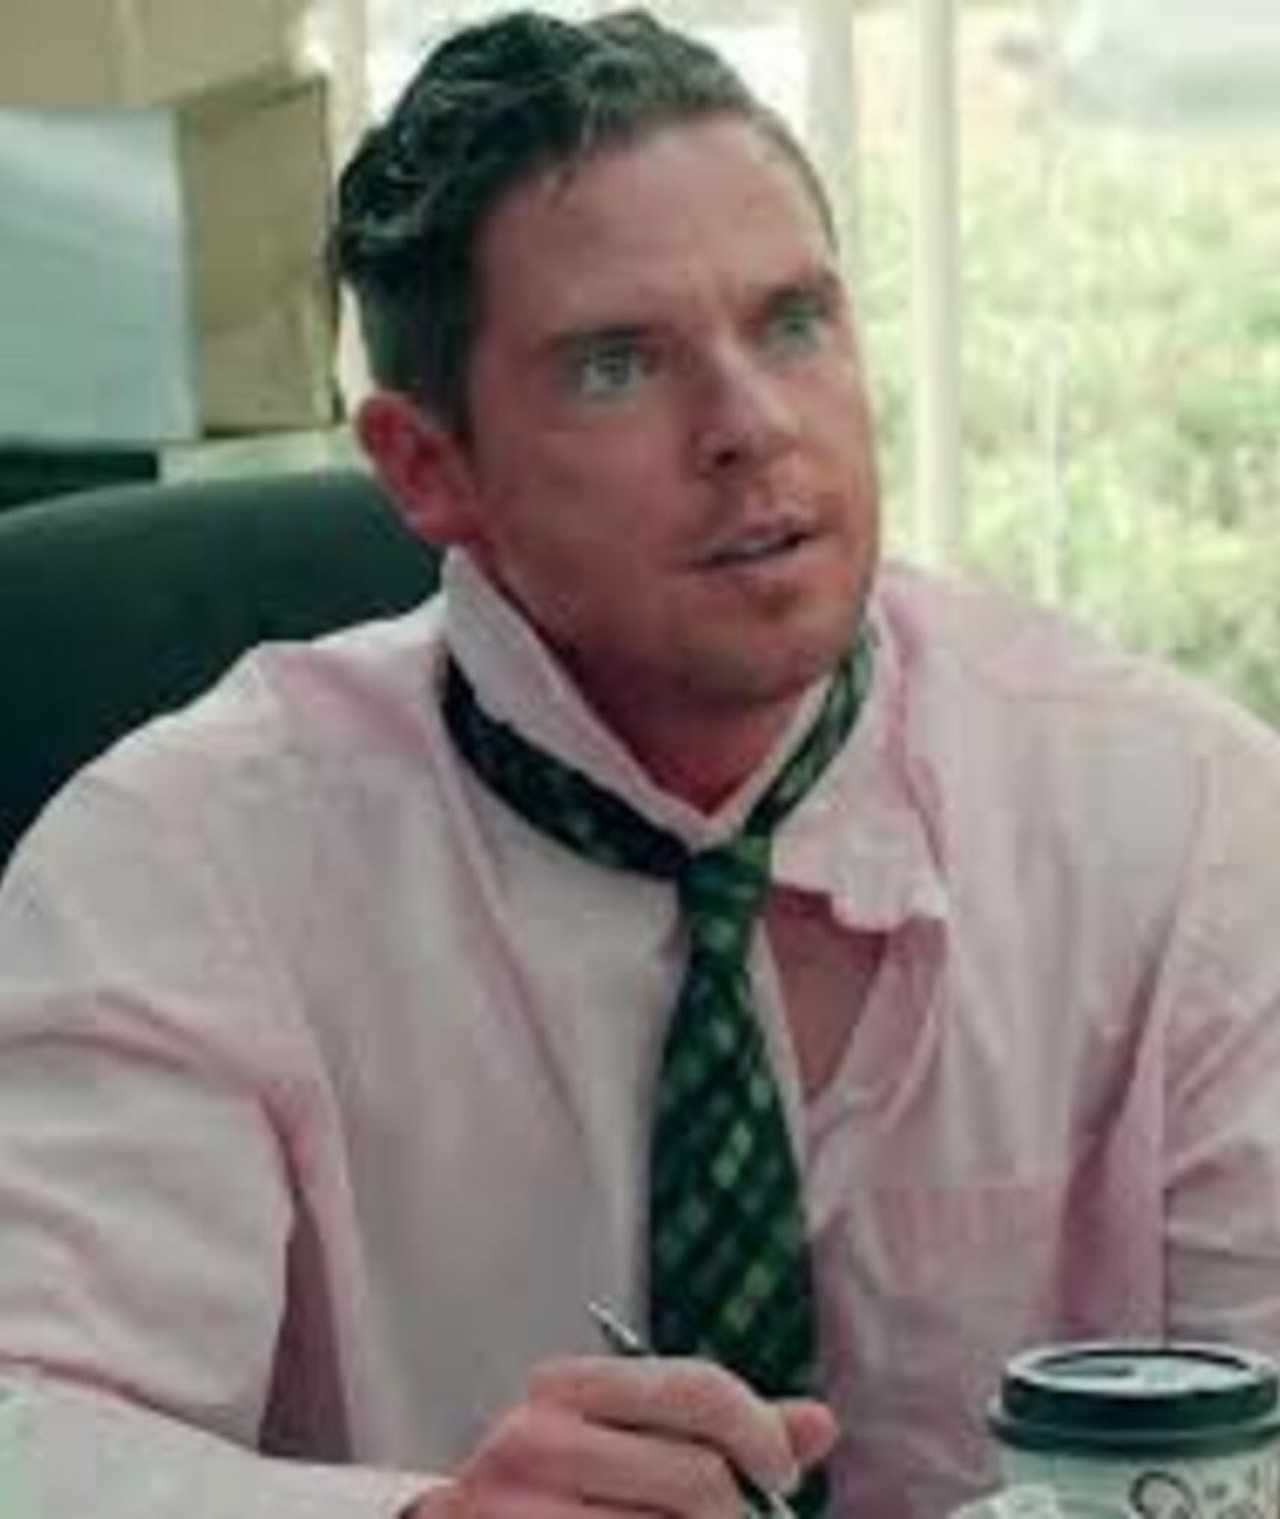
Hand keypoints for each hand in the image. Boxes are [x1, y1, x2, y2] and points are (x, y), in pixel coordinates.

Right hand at [406, 1353, 837, 1518]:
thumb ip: (716, 1432)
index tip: (782, 1474)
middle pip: (698, 1477)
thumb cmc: (560, 1495)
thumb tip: (823, 1423)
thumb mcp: (625, 1444)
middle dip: (738, 1514)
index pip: (696, 1388)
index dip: (760, 1431)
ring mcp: (520, 1516)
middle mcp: (532, 1443)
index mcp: (562, 1389)